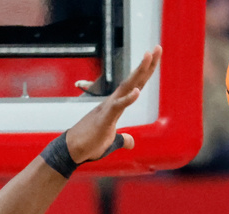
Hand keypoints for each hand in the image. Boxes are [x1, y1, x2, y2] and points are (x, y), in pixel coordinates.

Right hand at [66, 46, 161, 162]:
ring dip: (138, 71)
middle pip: (133, 80)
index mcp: (116, 106)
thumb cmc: (89, 144)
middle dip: (146, 64)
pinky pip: (117, 107)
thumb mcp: (110, 142)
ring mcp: (108, 108)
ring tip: (147, 56)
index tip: (155, 57)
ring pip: (126, 87)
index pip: (135, 86)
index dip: (146, 72)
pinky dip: (127, 99)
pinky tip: (137, 91)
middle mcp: (113, 102)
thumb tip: (131, 143)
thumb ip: (122, 139)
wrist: (72, 150)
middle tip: (157, 47)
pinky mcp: (104, 119)